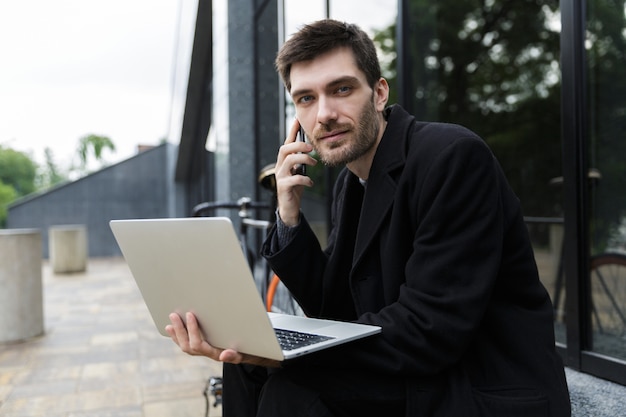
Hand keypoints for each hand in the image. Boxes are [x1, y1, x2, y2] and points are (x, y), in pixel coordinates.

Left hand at [165, 312, 280, 367]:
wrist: (251, 353)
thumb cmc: (248, 349)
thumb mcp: (244, 352)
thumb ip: (234, 354)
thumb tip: (224, 355)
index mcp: (215, 353)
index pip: (198, 344)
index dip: (192, 330)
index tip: (190, 315)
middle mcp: (207, 353)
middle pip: (188, 346)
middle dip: (180, 330)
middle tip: (174, 315)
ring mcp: (204, 351)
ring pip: (185, 346)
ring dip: (176, 334)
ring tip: (170, 322)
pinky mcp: (202, 347)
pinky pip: (187, 344)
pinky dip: (179, 336)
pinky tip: (173, 329)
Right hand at [274, 120, 316, 225]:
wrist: (289, 208)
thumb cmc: (295, 188)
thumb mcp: (299, 172)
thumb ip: (301, 161)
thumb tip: (310, 147)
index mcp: (284, 162)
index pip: (287, 143)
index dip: (292, 131)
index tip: (298, 119)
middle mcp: (279, 167)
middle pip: (285, 149)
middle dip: (299, 145)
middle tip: (312, 147)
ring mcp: (280, 176)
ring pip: (289, 160)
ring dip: (304, 159)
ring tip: (314, 164)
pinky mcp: (283, 186)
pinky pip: (294, 179)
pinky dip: (305, 179)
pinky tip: (310, 183)